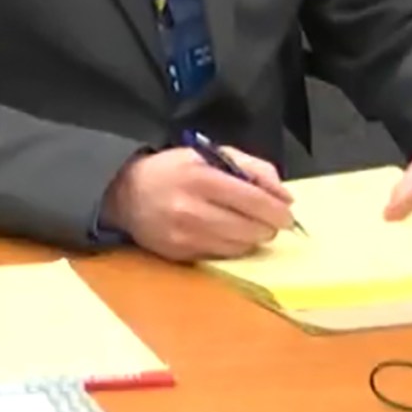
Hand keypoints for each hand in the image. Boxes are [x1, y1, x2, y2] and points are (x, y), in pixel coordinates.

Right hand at [103, 146, 297, 260]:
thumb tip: (286, 197)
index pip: (255, 201)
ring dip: (251, 238)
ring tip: (246, 226)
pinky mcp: (180, 254)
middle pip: (252, 228)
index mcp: (201, 177)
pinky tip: (225, 235)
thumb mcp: (211, 155)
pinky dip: (232, 247)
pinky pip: (222, 256)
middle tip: (266, 220)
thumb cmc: (174, 171)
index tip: (287, 214)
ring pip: (240, 246)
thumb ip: (253, 168)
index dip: (279, 211)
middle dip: (267, 226)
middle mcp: (192, 209)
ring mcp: (185, 235)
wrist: (125, 194)